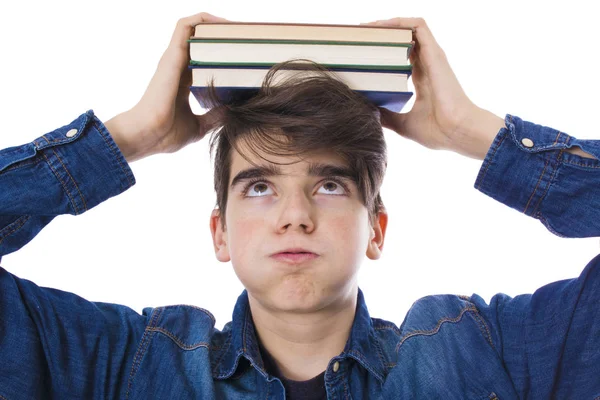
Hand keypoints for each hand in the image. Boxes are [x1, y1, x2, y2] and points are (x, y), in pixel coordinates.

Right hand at [105, 12, 227, 162]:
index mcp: (183, 81)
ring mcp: (174, 59)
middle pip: (199, 40)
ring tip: (238, 26)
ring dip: (215, 23)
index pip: (202, 58)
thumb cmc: (166, 134)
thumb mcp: (199, 126)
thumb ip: (214, 117)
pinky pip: (185, 25)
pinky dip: (203, 19)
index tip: (241, 53)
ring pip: (193, 28)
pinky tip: (223, 23)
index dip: (220, 52)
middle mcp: (178, 66)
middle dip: (221, 34)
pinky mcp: (173, 55)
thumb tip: (232, 111)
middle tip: (245, 36)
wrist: (148, 135)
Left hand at [362, 18, 503, 159]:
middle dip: (381, 35)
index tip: (362, 52)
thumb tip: (367, 112)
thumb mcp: (403, 124)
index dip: (383, 51)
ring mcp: (432, 57)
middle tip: (358, 36)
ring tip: (365, 27)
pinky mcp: (434, 53)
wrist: (457, 131)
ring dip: (387, 24)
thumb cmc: (437, 131)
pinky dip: (400, 22)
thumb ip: (387, 116)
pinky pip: (418, 26)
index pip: (401, 56)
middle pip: (403, 40)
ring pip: (409, 29)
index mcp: (421, 79)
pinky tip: (381, 25)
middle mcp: (427, 64)